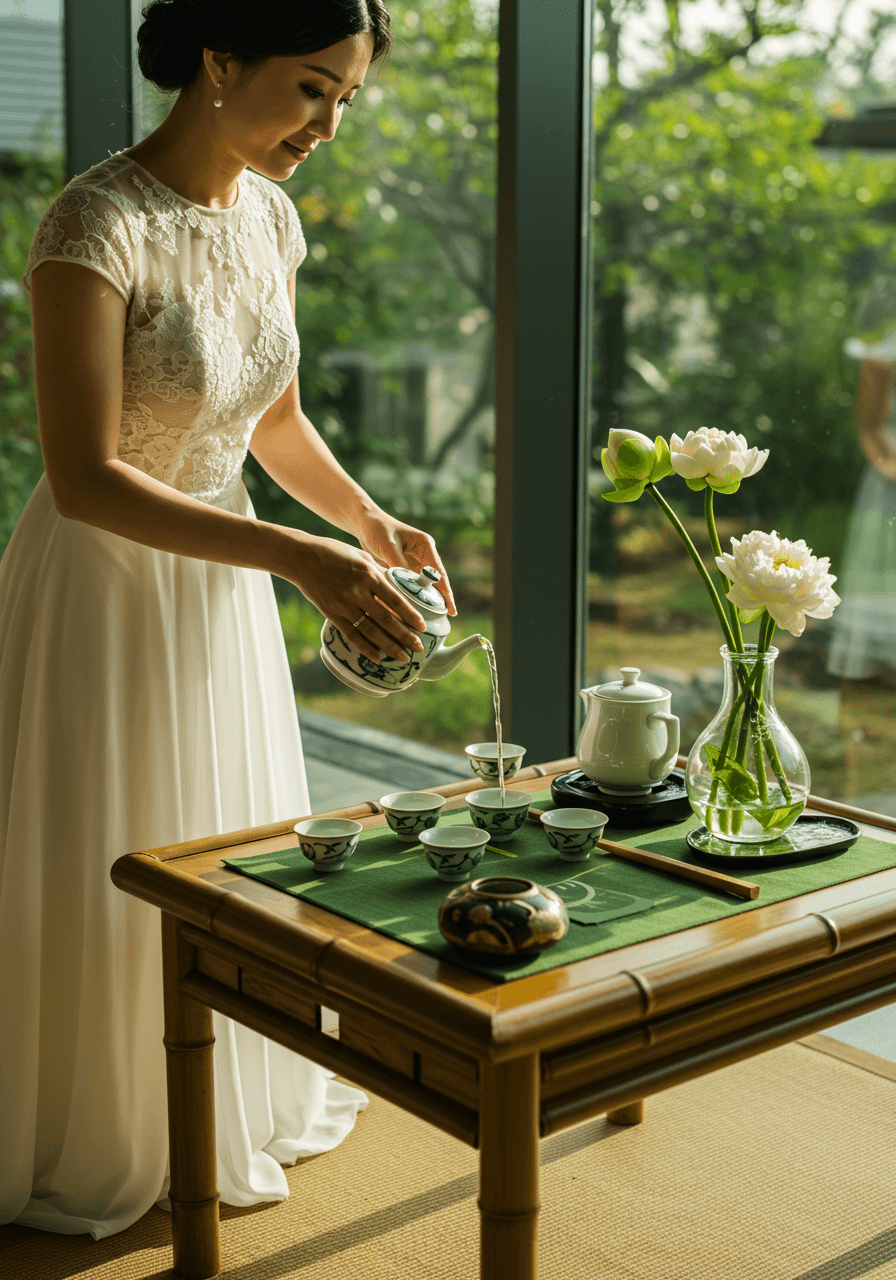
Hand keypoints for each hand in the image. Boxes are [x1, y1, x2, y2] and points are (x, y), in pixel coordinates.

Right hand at [281, 532, 427, 663]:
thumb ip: (379, 570)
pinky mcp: (332, 614)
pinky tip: (377, 658)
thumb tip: (398, 582)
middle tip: (418, 648)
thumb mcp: (361, 555)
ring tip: (403, 657)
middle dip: (405, 636)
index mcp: (369, 574)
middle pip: (386, 619)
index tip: (422, 627)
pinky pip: (352, 635)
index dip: (410, 615)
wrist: (301, 558)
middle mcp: (358, 592)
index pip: (395, 599)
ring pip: (371, 631)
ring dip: (389, 646)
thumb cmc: (333, 552)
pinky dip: (365, 648)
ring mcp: (344, 605)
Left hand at [356, 510, 456, 615]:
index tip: (451, 608)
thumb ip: (398, 564)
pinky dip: (412, 595)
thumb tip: (406, 586)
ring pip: (424, 584)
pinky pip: (411, 584)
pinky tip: (413, 608)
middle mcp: (424, 554)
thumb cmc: (377, 529)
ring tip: (432, 616)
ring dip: (426, 598)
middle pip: (435, 580)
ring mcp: (415, 561)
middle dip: (440, 597)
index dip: (445, 591)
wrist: (365, 522)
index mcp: (425, 545)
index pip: (438, 572)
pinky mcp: (405, 567)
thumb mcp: (388, 546)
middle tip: (447, 616)